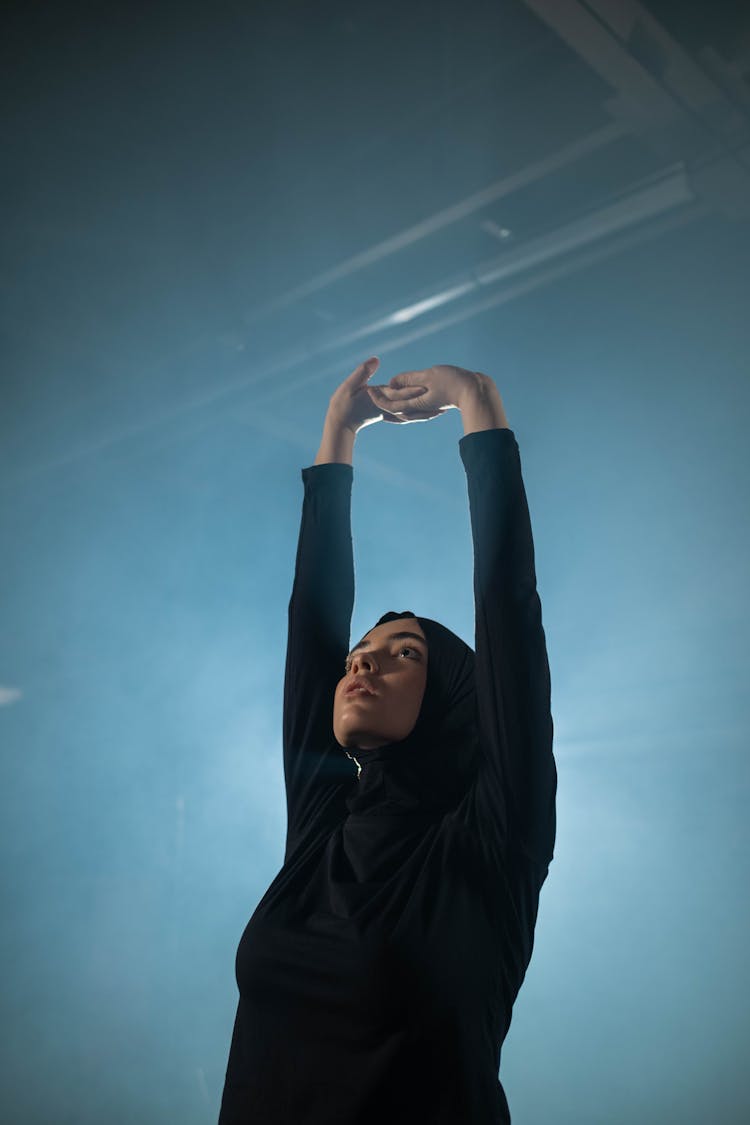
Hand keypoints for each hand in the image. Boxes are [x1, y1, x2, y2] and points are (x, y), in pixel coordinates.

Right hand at [326, 357, 438, 432]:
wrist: (340, 424)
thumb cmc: (341, 405)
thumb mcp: (348, 386)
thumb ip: (362, 372)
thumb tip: (376, 359)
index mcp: (379, 399)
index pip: (398, 394)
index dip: (412, 390)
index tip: (426, 387)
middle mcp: (387, 408)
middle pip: (410, 406)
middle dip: (427, 405)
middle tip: (444, 403)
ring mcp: (388, 413)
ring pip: (410, 413)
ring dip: (426, 413)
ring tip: (442, 411)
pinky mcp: (387, 415)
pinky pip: (406, 416)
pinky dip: (417, 415)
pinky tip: (428, 414)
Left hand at [366, 365, 483, 421]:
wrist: (474, 391)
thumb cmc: (453, 381)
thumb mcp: (428, 376)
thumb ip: (409, 379)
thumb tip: (391, 382)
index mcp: (416, 403)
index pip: (391, 404)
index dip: (378, 398)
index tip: (368, 390)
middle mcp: (419, 408)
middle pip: (395, 408)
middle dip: (382, 401)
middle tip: (369, 392)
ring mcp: (426, 408)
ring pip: (404, 409)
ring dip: (392, 403)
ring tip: (381, 396)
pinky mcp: (431, 405)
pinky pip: (413, 406)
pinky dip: (404, 403)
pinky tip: (402, 398)